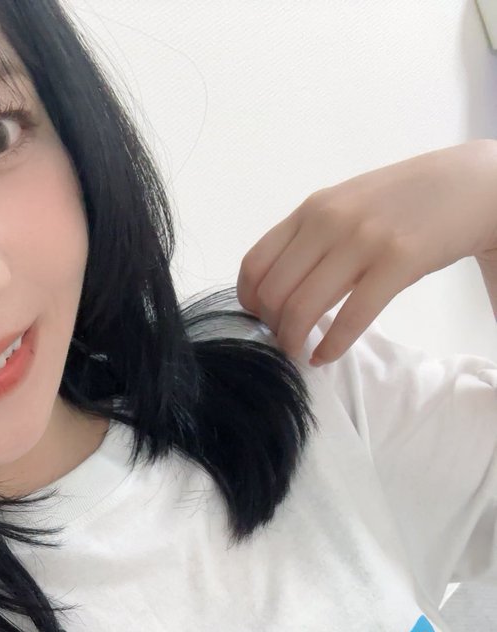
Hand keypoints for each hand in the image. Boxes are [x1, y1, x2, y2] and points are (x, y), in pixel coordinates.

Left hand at [236, 140, 496, 364]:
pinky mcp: (398, 261)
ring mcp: (363, 240)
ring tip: (300, 353)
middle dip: (271, 328)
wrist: (473, 184)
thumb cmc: (405, 202)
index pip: (254, 265)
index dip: (249, 302)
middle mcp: (329, 221)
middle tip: (283, 343)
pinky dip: (331, 347)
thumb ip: (310, 238)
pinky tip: (326, 355)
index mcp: (312, 209)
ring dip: (293, 342)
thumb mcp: (347, 206)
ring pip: (301, 308)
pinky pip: (350, 318)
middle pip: (272, 293)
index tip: (260, 320)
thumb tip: (274, 288)